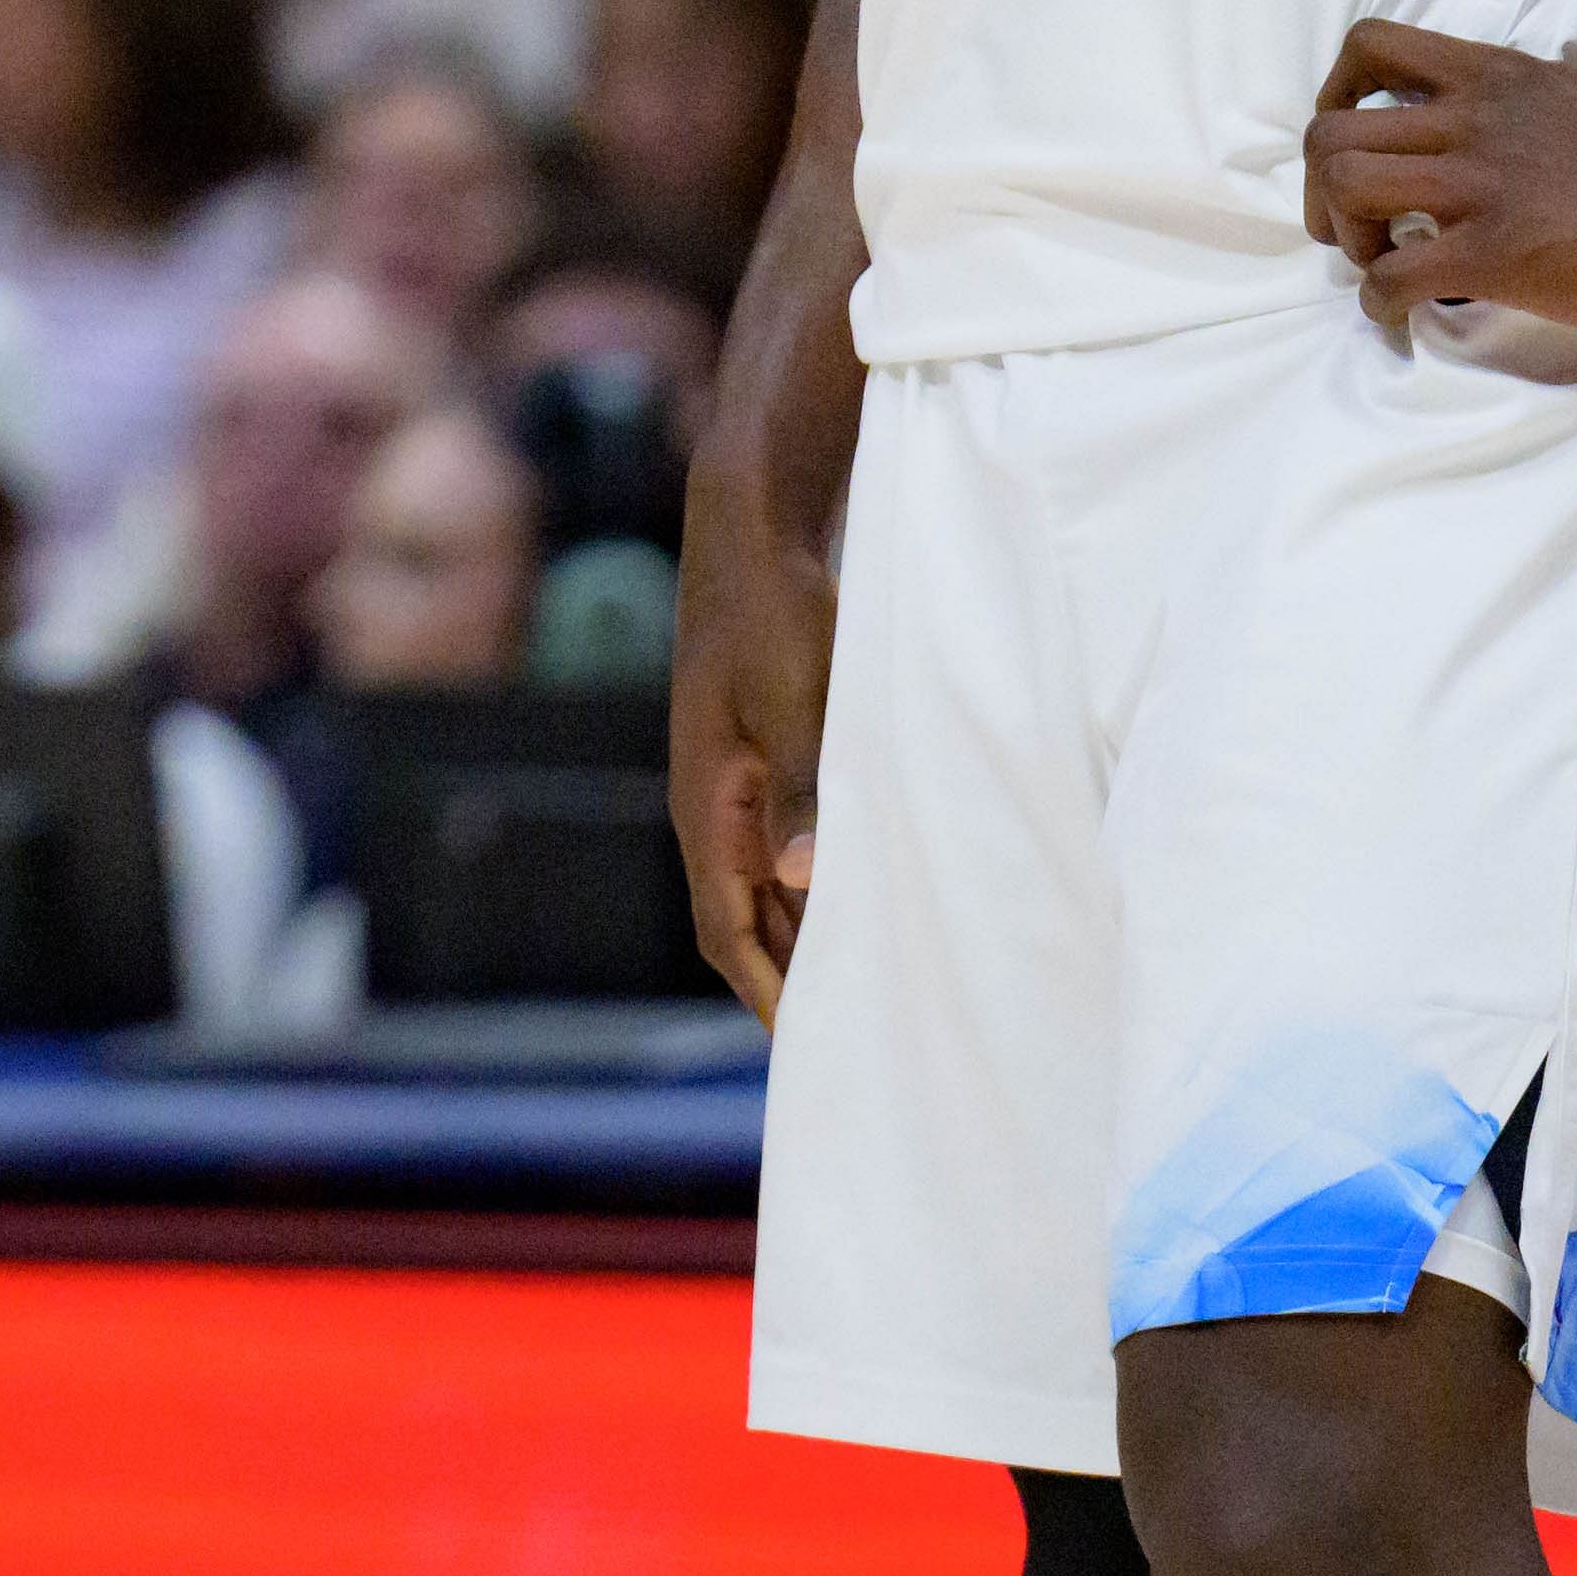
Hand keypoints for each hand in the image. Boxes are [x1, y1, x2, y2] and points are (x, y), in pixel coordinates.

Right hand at [665, 477, 837, 1021]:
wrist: (751, 527)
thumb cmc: (774, 610)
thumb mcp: (796, 698)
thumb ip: (802, 788)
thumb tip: (803, 880)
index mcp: (704, 804)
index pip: (726, 928)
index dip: (767, 992)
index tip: (814, 1049)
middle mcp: (710, 804)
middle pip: (742, 919)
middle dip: (788, 979)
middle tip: (858, 1035)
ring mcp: (731, 780)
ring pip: (762, 884)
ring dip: (804, 932)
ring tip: (871, 979)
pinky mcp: (760, 754)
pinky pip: (780, 844)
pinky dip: (815, 882)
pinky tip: (865, 892)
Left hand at [1308, 2, 1576, 332]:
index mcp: (1491, 76)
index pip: (1368, 45)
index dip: (1336, 90)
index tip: (1355, 133)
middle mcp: (1470, 123)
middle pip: (1329, 132)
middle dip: (1321, 186)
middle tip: (1354, 223)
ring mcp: (1479, 189)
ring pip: (1346, 191)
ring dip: (1345, 239)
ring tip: (1379, 261)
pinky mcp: (1495, 255)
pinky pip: (1394, 277)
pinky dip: (1379, 301)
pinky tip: (1402, 312)